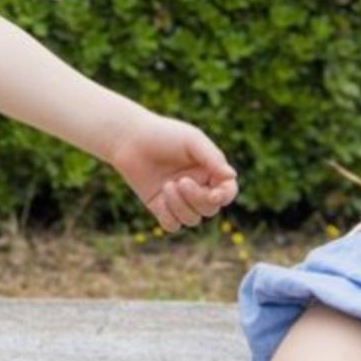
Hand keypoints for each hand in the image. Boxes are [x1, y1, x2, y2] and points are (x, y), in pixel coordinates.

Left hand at [106, 112, 237, 230]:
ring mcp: (178, 199)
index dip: (225, 197)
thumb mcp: (191, 140)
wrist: (129, 139)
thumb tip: (231, 176)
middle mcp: (197, 186)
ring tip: (166, 185)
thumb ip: (212, 157)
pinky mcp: (160, 207)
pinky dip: (168, 216)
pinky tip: (160, 198)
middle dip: (197, 199)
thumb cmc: (163, 135)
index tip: (214, 195)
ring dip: (180, 206)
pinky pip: (172, 225)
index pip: (227, 191)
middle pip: (210, 209)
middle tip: (180, 181)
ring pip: (192, 219)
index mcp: (209, 170)